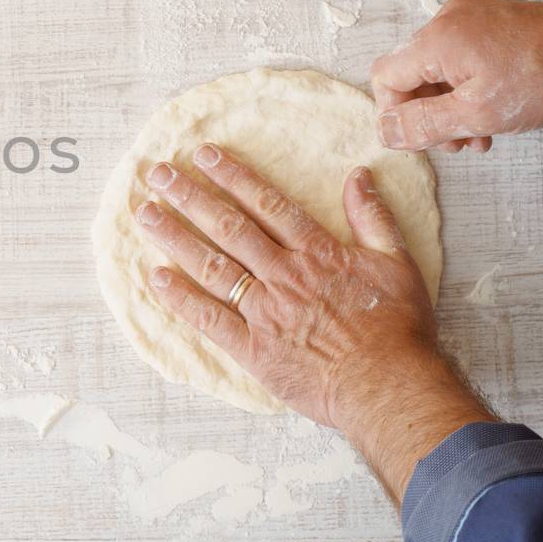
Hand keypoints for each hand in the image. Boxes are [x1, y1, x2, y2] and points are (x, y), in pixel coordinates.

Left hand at [136, 143, 492, 500]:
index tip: (203, 155)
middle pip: (229, 227)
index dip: (232, 176)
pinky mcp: (254, 348)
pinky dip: (181, 298)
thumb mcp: (397, 262)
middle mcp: (284, 275)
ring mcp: (265, 311)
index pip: (266, 204)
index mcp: (317, 253)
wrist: (388, 386)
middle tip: (157, 173)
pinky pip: (210, 318)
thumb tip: (359, 175)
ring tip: (145, 213)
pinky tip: (156, 277)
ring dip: (176, 237)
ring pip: (213, 265)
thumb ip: (373, 218)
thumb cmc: (397, 328)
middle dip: (190, 196)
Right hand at [371, 0, 542, 152]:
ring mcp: (466, 18)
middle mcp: (446, 21)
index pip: (385, 77)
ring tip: (476, 132)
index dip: (395, 114)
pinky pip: (457, 58)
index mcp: (436, 40)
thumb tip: (385, 132)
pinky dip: (465, 87)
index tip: (420, 137)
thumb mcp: (478, 113)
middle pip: (410, 73)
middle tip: (454, 141)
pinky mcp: (485, 21)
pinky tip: (487, 110)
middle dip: (427, 114)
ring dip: (447, 105)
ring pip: (435, 70)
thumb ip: (424, 125)